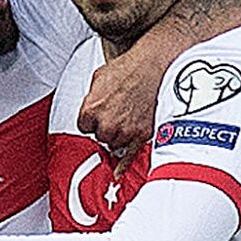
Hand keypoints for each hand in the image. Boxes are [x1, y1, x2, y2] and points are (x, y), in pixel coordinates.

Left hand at [78, 54, 157, 176]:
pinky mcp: (142, 136)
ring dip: (120, 134)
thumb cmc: (131, 68)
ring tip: (130, 116)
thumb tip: (93, 104)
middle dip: (107, 125)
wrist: (157, 67)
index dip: (93, 118)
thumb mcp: (100, 77)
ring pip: (115, 143)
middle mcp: (107, 124)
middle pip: (100, 136)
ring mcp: (125, 132)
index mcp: (91, 109)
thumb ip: (93, 97)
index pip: (84, 125)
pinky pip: (129, 156)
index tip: (101, 112)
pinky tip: (118, 172)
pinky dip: (123, 164)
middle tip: (119, 110)